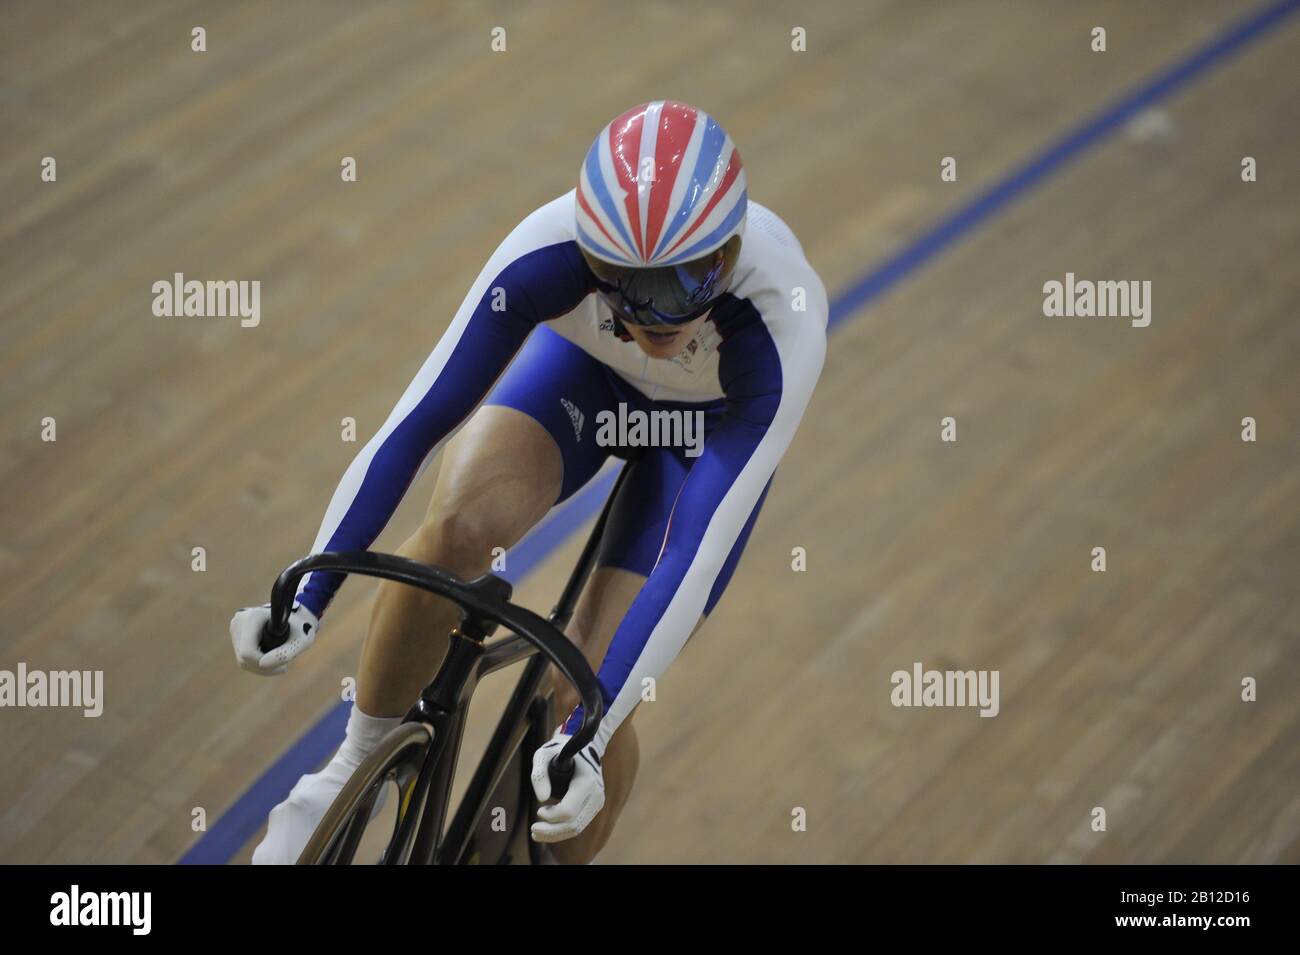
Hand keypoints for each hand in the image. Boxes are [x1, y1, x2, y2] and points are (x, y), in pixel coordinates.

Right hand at [230, 602, 319, 675]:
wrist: (298, 616)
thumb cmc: (302, 627)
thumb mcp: (301, 641)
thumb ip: (285, 653)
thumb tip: (263, 664)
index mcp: (253, 617)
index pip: (248, 652)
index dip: (263, 664)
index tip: (283, 665)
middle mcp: (240, 621)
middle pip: (244, 658)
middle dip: (264, 668)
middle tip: (284, 666)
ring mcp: (236, 627)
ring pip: (242, 661)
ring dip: (261, 668)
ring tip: (281, 664)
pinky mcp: (237, 634)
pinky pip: (242, 658)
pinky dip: (257, 664)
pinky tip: (272, 660)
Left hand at [529, 727, 604, 842]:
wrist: (582, 747)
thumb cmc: (559, 750)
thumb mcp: (543, 755)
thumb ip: (539, 774)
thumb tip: (541, 799)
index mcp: (586, 781)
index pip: (568, 810)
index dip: (551, 816)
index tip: (539, 811)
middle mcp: (596, 794)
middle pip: (573, 825)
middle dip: (551, 831)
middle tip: (533, 830)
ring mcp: (597, 802)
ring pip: (576, 829)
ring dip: (555, 835)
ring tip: (536, 833)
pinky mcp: (594, 807)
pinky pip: (578, 825)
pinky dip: (562, 831)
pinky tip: (547, 830)